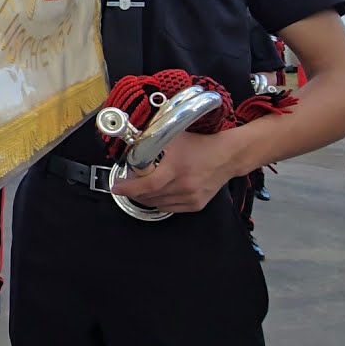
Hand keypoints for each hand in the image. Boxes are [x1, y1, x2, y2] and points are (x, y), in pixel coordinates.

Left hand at [109, 130, 238, 212]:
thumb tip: (131, 144)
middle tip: (128, 183)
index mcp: (176, 168)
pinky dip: (160, 201)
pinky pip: (169, 208)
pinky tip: (159, 191)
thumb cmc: (201, 144)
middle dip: (134, 191)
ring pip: (157, 204)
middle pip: (149, 196)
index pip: (147, 185)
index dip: (129, 188)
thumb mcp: (173, 137)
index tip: (117, 187)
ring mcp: (191, 197)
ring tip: (143, 186)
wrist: (228, 156)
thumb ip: (152, 142)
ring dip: (146, 197)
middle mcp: (184, 186)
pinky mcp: (196, 204)